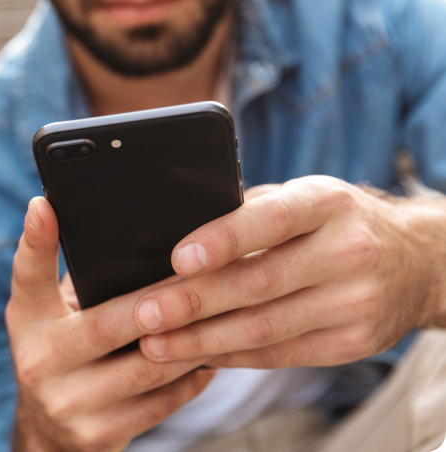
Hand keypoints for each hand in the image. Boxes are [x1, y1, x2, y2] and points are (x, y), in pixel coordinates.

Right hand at [7, 197, 215, 451]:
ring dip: (191, 338)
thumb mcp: (53, 316)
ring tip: (225, 311)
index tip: (42, 204)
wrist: (48, 437)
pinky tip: (215, 354)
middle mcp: (38, 362)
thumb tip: (135, 232)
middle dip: (163, 299)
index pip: (26, 276)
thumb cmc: (63, 354)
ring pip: (148, 364)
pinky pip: (162, 400)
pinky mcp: (98, 435)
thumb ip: (80, 282)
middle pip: (108, 323)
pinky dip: (193, 375)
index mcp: (26, 322)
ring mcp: (67, 403)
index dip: (34, 240)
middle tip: (207, 272)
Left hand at [132, 175, 445, 368]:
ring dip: (200, 340)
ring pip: (264, 328)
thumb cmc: (330, 223)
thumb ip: (239, 207)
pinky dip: (229, 356)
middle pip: (258, 283)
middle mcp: (347, 252)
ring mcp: (354, 302)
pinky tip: (193, 354)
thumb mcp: (296, 197)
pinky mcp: (352, 342)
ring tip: (153, 344)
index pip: (272, 220)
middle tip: (143, 312)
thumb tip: (164, 220)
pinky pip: (278, 354)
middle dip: (192, 302)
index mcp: (326, 204)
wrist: (412, 263)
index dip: (222, 240)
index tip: (177, 258)